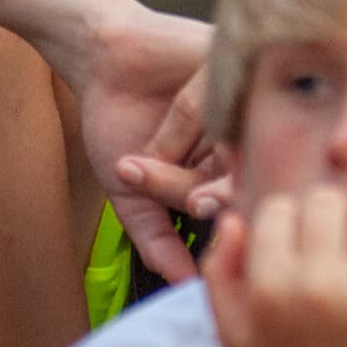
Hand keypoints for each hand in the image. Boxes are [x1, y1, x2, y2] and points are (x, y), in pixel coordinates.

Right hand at [68, 4, 214, 279]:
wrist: (97, 62)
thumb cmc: (118, 123)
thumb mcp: (132, 195)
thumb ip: (156, 240)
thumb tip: (183, 288)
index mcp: (229, 164)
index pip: (240, 200)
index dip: (223, 218)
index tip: (204, 233)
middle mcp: (241, 130)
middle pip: (250, 170)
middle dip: (222, 191)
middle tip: (197, 201)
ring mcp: (236, 93)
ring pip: (239, 136)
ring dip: (206, 155)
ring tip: (177, 167)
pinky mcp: (224, 58)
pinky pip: (221, 92)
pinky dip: (190, 112)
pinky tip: (169, 114)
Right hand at [203, 186, 346, 346]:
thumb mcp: (237, 337)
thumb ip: (219, 274)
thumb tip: (234, 219)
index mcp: (268, 290)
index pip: (280, 209)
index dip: (292, 227)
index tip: (302, 256)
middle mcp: (314, 287)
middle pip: (329, 202)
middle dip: (334, 224)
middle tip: (339, 260)